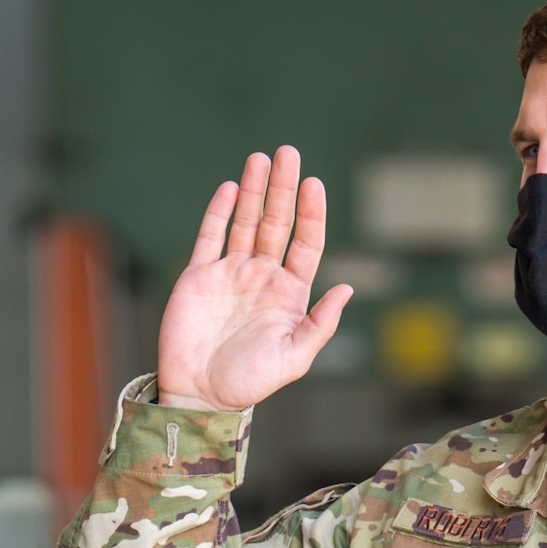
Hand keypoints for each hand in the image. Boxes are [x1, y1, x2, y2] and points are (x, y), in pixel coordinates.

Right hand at [156, 145, 352, 410]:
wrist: (201, 395)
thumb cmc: (251, 382)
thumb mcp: (295, 358)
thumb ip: (321, 323)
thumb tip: (348, 289)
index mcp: (290, 293)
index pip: (306, 243)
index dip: (311, 213)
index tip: (314, 183)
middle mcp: (263, 277)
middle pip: (276, 223)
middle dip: (282, 188)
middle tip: (287, 152)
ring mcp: (231, 273)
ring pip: (244, 222)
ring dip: (253, 190)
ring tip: (260, 158)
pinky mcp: (199, 276)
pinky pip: (210, 236)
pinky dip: (218, 211)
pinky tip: (230, 187)